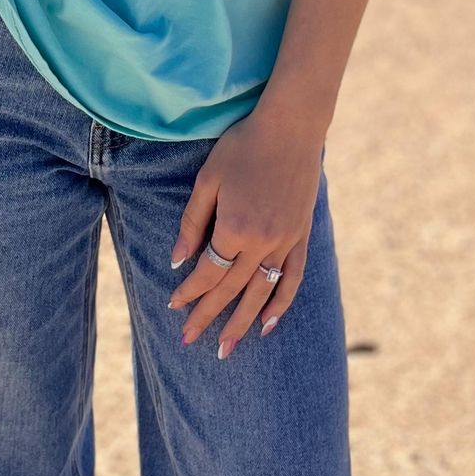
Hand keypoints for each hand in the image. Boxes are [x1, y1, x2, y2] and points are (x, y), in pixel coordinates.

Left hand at [166, 104, 323, 358]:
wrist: (291, 127)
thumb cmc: (243, 147)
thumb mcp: (209, 179)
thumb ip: (192, 223)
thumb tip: (176, 262)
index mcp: (235, 228)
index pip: (207, 273)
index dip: (188, 292)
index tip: (173, 308)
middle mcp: (262, 242)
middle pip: (230, 290)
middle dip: (207, 317)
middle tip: (189, 341)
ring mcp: (286, 242)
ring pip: (261, 293)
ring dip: (242, 323)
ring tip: (226, 348)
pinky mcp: (301, 236)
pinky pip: (292, 278)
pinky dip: (281, 304)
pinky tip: (268, 324)